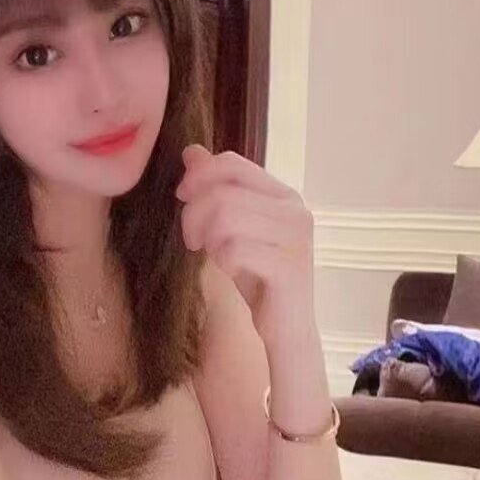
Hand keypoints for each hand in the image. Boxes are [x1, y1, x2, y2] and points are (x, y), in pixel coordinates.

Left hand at [175, 144, 315, 338]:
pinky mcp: (289, 267)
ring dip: (207, 238)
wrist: (285, 328)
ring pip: (227, 217)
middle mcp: (295, 210)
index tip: (183, 199)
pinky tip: (229, 270)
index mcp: (283, 194)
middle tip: (193, 241)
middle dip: (194, 215)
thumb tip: (192, 151)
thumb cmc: (258, 277)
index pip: (231, 164)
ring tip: (213, 255)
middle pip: (222, 191)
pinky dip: (223, 261)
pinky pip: (236, 249)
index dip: (198, 177)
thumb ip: (216, 189)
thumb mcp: (231, 229)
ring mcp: (296, 238)